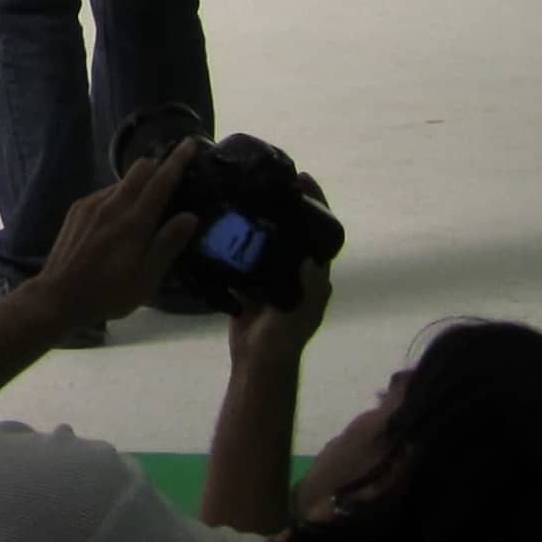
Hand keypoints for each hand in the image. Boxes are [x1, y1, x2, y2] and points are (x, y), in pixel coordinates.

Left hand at [28, 143, 204, 334]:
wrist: (58, 296)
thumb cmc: (108, 293)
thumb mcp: (146, 278)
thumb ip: (167, 244)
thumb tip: (190, 216)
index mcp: (133, 222)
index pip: (160, 181)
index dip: (177, 161)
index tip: (190, 144)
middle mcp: (112, 205)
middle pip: (139, 169)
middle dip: (158, 166)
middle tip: (171, 178)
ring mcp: (91, 204)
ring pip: (122, 181)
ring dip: (139, 184)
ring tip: (146, 204)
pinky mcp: (77, 209)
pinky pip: (105, 192)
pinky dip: (120, 196)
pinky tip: (120, 217)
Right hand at [226, 180, 335, 376]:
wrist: (256, 363)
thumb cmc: (283, 341)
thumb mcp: (300, 317)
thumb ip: (309, 290)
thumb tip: (311, 258)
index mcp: (313, 274)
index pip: (319, 231)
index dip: (316, 203)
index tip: (303, 178)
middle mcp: (295, 269)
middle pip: (293, 228)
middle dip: (285, 203)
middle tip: (268, 179)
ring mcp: (272, 274)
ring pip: (268, 237)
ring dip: (259, 217)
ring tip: (242, 190)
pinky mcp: (250, 281)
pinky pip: (244, 254)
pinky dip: (236, 238)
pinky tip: (221, 220)